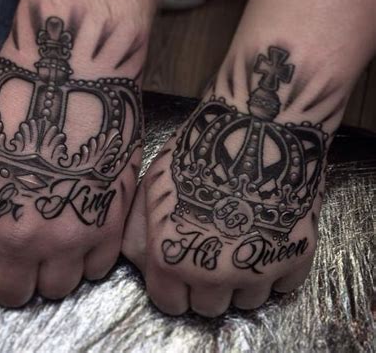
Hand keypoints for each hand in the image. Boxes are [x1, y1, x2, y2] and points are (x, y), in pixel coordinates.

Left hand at [0, 14, 143, 305]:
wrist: (69, 78)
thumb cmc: (8, 104)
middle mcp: (17, 241)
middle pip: (13, 292)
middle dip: (13, 272)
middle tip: (24, 246)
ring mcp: (66, 236)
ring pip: (57, 288)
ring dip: (53, 269)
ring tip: (57, 239)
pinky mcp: (108, 224)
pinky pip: (98, 269)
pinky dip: (89, 256)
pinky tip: (85, 228)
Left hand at [123, 46, 328, 315]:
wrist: (255, 126)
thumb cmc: (196, 152)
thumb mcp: (150, 188)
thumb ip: (138, 233)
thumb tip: (144, 266)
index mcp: (170, 258)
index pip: (168, 303)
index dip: (174, 288)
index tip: (183, 273)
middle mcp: (212, 274)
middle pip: (208, 308)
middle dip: (207, 286)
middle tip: (214, 252)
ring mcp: (257, 269)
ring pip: (246, 302)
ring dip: (243, 280)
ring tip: (243, 241)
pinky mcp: (297, 258)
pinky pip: (283, 286)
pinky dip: (276, 268)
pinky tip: (268, 238)